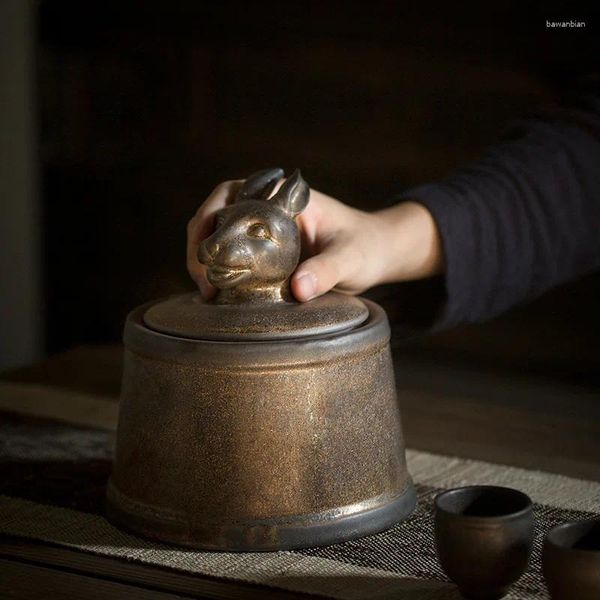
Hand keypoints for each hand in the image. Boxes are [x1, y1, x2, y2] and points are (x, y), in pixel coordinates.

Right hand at [187, 181, 443, 300]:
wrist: (378, 255)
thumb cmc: (368, 247)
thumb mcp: (352, 258)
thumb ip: (328, 270)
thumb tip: (297, 289)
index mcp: (284, 196)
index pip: (232, 192)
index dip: (209, 216)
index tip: (205, 249)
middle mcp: (268, 208)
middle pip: (216, 215)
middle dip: (200, 244)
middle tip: (203, 281)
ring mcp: (264, 230)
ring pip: (219, 236)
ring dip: (205, 260)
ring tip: (207, 292)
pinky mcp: (266, 253)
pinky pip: (234, 257)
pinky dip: (222, 273)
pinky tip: (218, 295)